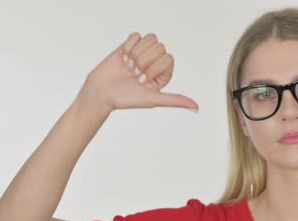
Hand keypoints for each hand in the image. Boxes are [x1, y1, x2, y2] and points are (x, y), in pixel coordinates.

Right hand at [76, 32, 198, 113]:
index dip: (154, 67)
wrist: (101, 92)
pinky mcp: (129, 45)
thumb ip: (175, 100)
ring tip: (129, 65)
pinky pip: (136, 35)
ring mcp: (142, 53)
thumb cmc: (127, 99)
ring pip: (149, 39)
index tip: (143, 80)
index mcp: (163, 74)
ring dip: (136, 52)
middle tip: (134, 74)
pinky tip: (123, 58)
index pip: (168, 57)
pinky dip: (128, 46)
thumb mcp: (154, 99)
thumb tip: (196, 108)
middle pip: (160, 47)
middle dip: (144, 61)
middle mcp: (155, 62)